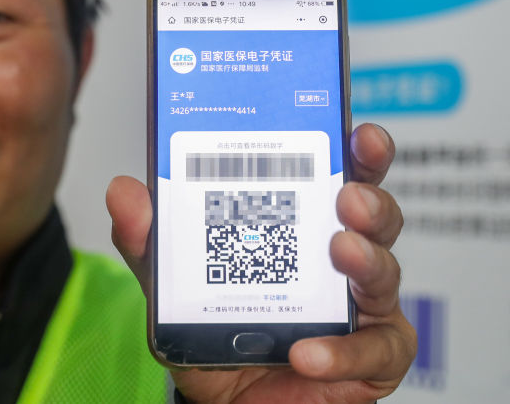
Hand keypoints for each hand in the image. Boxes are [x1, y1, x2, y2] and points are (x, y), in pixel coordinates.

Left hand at [106, 123, 415, 403]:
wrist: (228, 403)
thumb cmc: (219, 333)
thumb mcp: (177, 283)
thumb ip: (153, 241)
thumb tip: (124, 191)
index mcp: (306, 222)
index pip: (342, 174)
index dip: (360, 151)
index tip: (356, 133)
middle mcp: (343, 257)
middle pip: (377, 215)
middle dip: (370, 198)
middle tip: (346, 195)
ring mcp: (364, 306)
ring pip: (385, 273)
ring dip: (366, 259)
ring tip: (341, 252)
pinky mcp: (373, 356)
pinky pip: (372, 350)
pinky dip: (340, 351)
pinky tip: (307, 353)